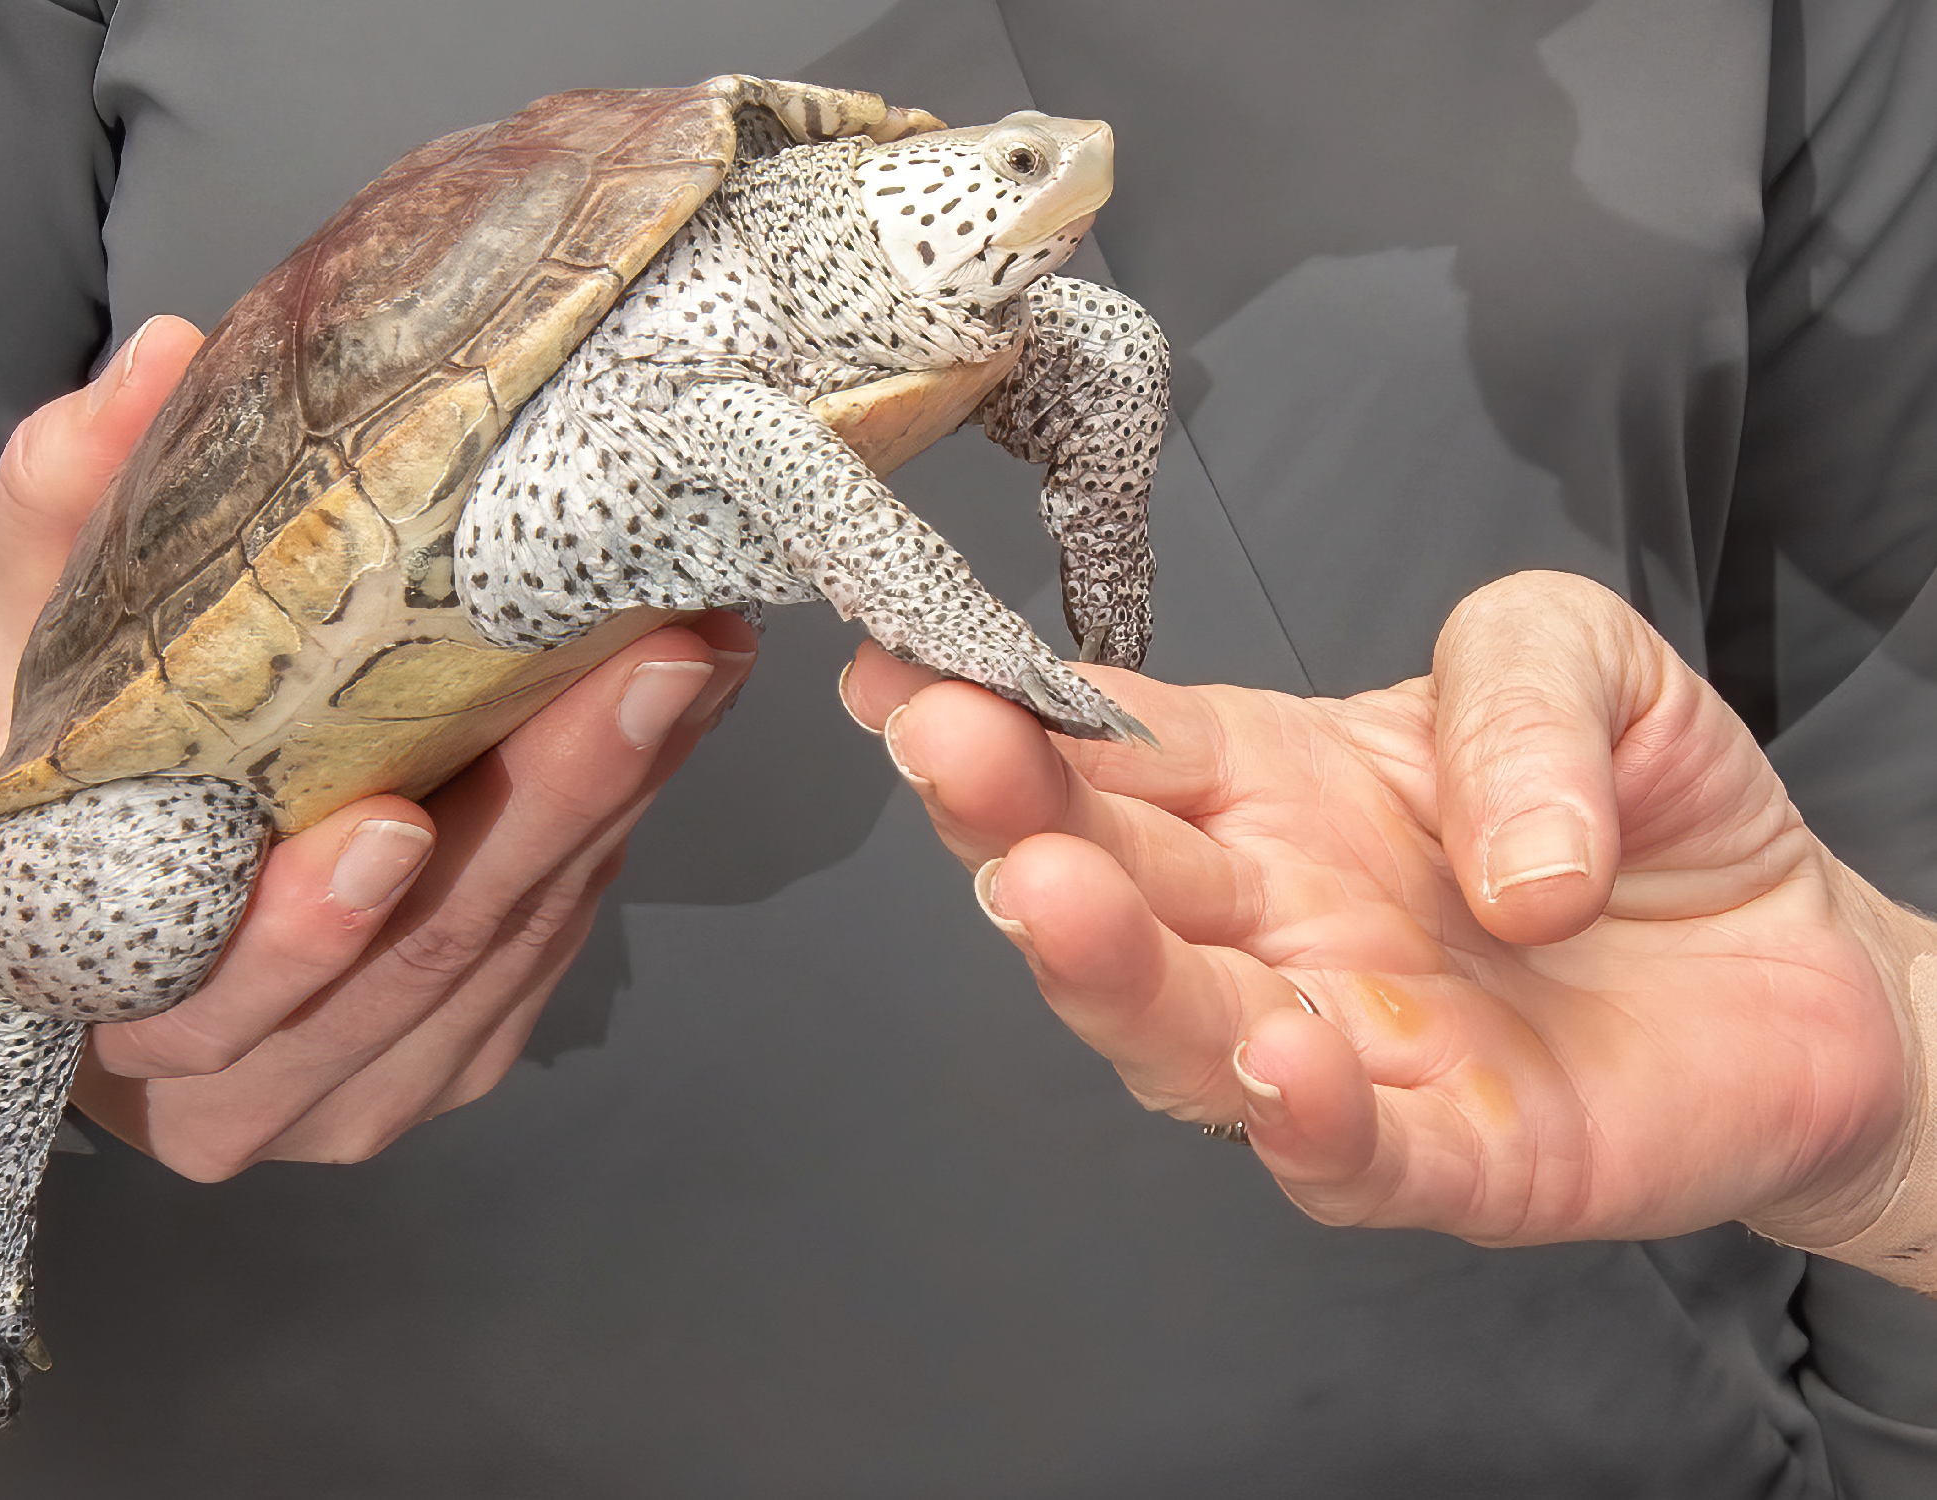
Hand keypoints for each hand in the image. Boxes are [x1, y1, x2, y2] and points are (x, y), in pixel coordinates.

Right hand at [0, 317, 750, 1176]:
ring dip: (610, 814)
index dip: (305, 930)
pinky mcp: (448, 1064)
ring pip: (499, 968)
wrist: (82, 899)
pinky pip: (542, 965)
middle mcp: (227, 1090)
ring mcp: (352, 1097)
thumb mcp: (25, 644)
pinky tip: (670, 727)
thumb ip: (62, 513)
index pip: (208, 993)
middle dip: (543, 816)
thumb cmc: (56, 775)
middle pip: (405, 976)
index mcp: (95, 1002)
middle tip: (652, 669)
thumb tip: (155, 363)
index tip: (400, 819)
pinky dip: (607, 843)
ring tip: (694, 664)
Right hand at [842, 571, 1935, 1250]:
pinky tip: (1279, 1058)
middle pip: (1107, 875)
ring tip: (1045, 895)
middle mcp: (1268, 916)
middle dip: (1007, 814)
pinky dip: (1301, 1119)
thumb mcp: (1580, 659)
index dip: (996, 707)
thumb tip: (1496, 866)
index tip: (898, 669)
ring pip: (1179, 1027)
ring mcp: (1339, 1040)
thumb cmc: (1649, 808)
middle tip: (947, 751)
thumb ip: (1515, 700)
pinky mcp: (1446, 1158)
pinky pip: (1347, 1154)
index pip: (1105, 744)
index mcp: (1262, 786)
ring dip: (1102, 971)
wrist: (1805, 970)